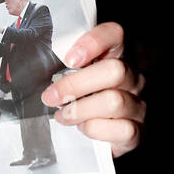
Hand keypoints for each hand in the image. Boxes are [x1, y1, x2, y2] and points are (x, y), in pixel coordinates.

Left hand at [40, 21, 144, 156]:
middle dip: (75, 85)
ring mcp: (137, 104)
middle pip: (114, 70)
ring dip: (80, 110)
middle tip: (51, 97)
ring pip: (114, 101)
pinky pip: (121, 129)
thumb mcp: (70, 80)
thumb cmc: (80, 103)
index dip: (93, 42)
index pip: (114, 34)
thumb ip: (62, 69)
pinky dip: (96, 129)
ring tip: (63, 116)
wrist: (97, 139)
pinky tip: (84, 128)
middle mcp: (131, 77)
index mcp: (115, 57)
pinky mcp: (137, 130)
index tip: (69, 59)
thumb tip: (37, 69)